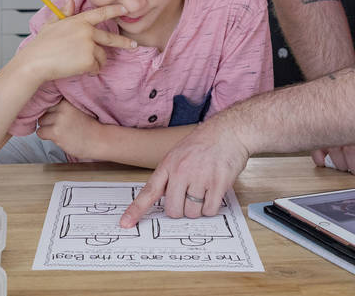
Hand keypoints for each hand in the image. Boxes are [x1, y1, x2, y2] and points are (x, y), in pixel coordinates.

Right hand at [13, 0, 135, 81]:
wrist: (35, 62)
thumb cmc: (41, 46)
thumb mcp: (51, 24)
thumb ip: (64, 12)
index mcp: (78, 21)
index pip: (100, 13)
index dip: (114, 10)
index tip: (126, 9)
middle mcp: (86, 31)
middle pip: (110, 38)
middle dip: (124, 43)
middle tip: (133, 46)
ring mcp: (89, 45)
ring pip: (102, 57)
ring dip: (95, 63)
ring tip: (79, 64)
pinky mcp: (89, 59)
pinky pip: (96, 68)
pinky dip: (90, 71)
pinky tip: (78, 69)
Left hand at [36, 100, 101, 158]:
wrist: (99, 140)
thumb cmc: (90, 127)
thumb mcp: (77, 109)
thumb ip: (63, 106)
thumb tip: (44, 107)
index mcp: (67, 100)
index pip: (48, 100)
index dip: (50, 109)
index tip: (54, 115)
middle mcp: (62, 107)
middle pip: (43, 111)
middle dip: (49, 118)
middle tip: (61, 125)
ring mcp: (58, 119)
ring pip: (41, 122)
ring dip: (47, 128)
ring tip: (61, 132)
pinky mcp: (55, 131)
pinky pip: (40, 132)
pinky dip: (46, 136)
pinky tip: (58, 137)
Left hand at [120, 118, 249, 226]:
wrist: (228, 131)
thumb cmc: (203, 143)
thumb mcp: (177, 155)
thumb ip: (169, 176)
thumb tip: (165, 200)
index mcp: (168, 165)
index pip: (148, 192)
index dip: (136, 210)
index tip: (126, 223)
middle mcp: (181, 172)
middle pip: (173, 210)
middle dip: (180, 210)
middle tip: (188, 198)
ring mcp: (200, 178)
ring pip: (192, 213)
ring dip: (198, 209)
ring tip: (204, 191)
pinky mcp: (218, 184)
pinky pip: (210, 210)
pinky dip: (211, 207)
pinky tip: (214, 193)